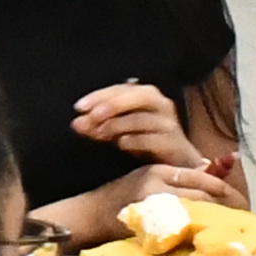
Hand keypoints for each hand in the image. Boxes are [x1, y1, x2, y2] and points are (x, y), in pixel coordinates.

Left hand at [66, 83, 226, 177]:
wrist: (179, 167)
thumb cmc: (147, 143)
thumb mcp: (119, 132)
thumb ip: (99, 126)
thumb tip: (77, 123)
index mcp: (146, 97)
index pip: (121, 89)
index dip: (99, 95)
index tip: (78, 107)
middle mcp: (162, 106)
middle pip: (139, 96)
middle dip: (113, 104)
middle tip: (92, 116)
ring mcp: (170, 125)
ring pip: (145, 118)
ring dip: (119, 124)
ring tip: (99, 133)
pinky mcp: (175, 145)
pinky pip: (155, 139)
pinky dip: (137, 140)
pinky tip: (121, 144)